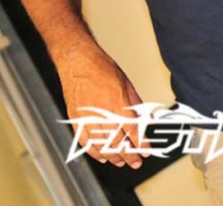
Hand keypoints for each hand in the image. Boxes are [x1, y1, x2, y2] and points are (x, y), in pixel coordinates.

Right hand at [56, 42, 147, 167]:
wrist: (77, 60)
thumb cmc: (102, 68)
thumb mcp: (126, 84)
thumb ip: (136, 105)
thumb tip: (147, 119)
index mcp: (117, 102)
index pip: (132, 129)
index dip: (141, 143)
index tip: (146, 151)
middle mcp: (101, 112)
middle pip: (117, 141)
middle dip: (128, 154)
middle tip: (136, 161)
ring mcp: (86, 117)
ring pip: (101, 145)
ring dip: (112, 156)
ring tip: (120, 162)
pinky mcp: (76, 119)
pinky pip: (85, 141)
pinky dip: (94, 152)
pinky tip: (102, 156)